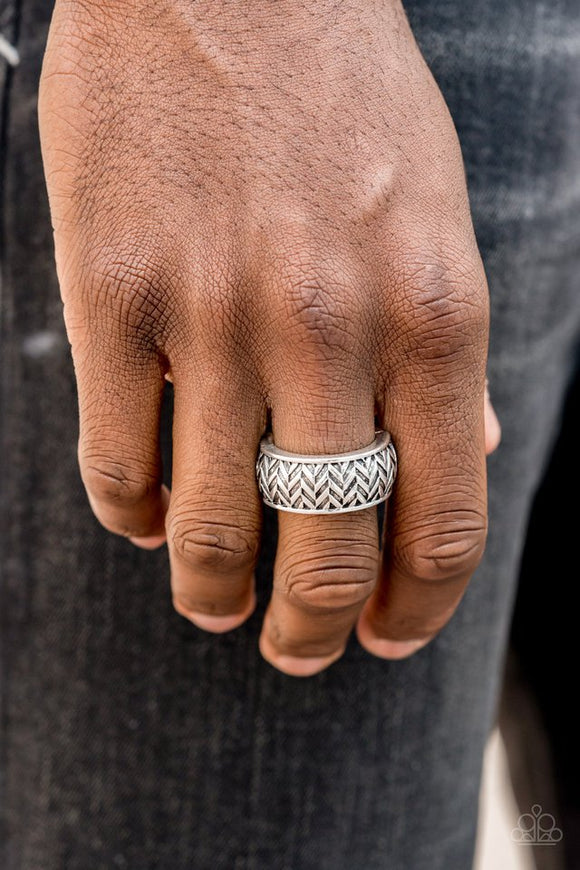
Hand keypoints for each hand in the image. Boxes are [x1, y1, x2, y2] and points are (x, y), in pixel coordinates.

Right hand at [38, 0, 498, 675]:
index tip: (388, 636)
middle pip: (325, 545)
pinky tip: (147, 519)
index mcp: (431, 313)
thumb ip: (447, 357)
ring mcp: (213, 314)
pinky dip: (133, 516)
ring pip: (210, 525)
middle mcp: (328, 326)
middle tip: (301, 652)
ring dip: (213, 593)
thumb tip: (467, 459)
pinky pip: (117, 460)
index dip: (418, 604)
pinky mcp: (111, 295)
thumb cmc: (346, 104)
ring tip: (217, 608)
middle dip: (314, 627)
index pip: (442, 518)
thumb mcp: (437, 220)